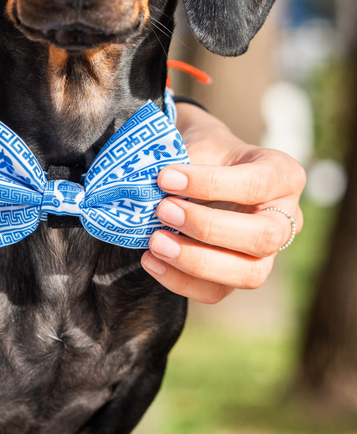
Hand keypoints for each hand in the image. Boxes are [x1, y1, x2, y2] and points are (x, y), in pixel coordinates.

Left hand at [140, 103, 305, 302]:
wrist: (203, 164)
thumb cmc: (206, 151)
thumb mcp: (201, 141)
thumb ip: (184, 163)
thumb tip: (148, 189)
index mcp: (283, 175)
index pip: (255, 185)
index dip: (209, 184)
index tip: (165, 177)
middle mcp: (285, 218)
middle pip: (263, 237)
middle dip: (208, 228)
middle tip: (163, 210)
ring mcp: (267, 253)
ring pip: (248, 274)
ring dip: (196, 261)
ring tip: (155, 242)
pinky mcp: (238, 275)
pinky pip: (217, 292)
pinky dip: (181, 282)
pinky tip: (152, 260)